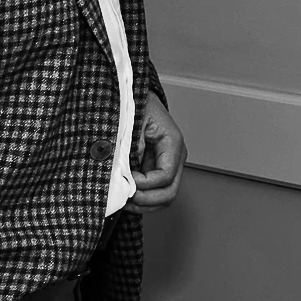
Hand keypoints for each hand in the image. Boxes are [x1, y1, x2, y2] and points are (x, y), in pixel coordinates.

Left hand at [128, 92, 185, 210]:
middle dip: (146, 200)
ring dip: (144, 204)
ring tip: (125, 201)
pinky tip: (127, 196)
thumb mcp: (133, 119)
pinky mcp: (157, 168)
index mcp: (173, 142)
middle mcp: (175, 156)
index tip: (126, 180)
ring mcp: (168, 164)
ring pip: (164, 197)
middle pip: (169, 192)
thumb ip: (133, 145)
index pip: (165, 176)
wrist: (135, 96)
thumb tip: (129, 171)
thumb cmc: (136, 103)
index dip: (145, 184)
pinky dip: (142, 199)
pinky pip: (154, 191)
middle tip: (126, 198)